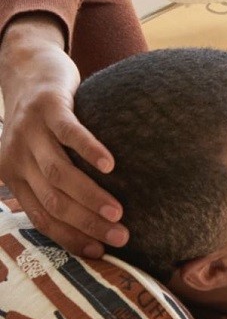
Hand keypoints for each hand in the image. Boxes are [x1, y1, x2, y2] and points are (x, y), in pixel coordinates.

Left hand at [0, 15, 127, 257]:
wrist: (28, 67)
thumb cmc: (44, 117)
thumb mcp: (37, 150)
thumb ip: (51, 178)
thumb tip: (89, 214)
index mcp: (13, 175)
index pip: (43, 218)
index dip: (72, 238)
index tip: (103, 251)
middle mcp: (16, 158)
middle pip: (54, 202)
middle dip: (88, 225)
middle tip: (121, 236)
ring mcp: (30, 131)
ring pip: (60, 175)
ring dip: (91, 197)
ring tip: (119, 212)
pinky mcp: (49, 107)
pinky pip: (70, 134)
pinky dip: (90, 152)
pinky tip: (111, 165)